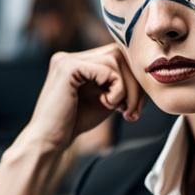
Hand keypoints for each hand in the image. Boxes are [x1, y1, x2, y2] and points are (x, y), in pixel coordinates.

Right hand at [19, 45, 143, 152]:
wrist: (50, 141)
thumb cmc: (74, 123)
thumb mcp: (104, 98)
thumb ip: (118, 83)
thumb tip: (144, 71)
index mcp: (76, 62)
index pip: (115, 56)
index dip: (132, 78)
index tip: (134, 106)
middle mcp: (69, 56)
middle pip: (118, 53)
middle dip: (134, 82)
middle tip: (133, 110)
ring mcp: (66, 59)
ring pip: (116, 59)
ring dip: (127, 88)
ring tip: (119, 109)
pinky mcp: (68, 67)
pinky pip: (108, 70)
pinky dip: (116, 90)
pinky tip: (107, 105)